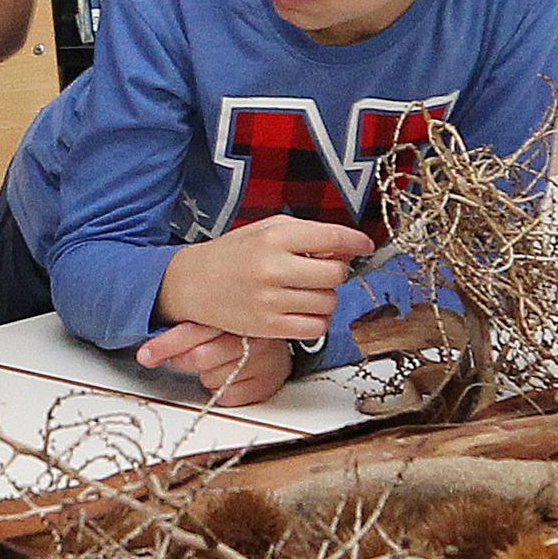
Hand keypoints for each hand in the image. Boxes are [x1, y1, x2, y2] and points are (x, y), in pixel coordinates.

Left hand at [134, 322, 292, 405]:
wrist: (282, 334)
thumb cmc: (241, 326)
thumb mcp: (215, 315)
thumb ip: (189, 322)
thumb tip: (151, 343)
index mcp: (236, 311)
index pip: (193, 331)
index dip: (166, 344)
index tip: (146, 355)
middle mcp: (253, 335)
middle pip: (200, 357)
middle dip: (183, 360)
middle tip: (181, 358)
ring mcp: (263, 360)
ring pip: (212, 378)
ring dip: (208, 374)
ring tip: (219, 362)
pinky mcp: (267, 383)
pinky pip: (228, 396)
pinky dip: (223, 390)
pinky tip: (231, 375)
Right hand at [158, 218, 376, 347]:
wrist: (193, 284)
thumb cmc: (234, 254)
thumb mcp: (267, 230)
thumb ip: (307, 235)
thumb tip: (347, 249)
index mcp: (274, 238)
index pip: (332, 239)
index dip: (356, 243)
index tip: (364, 246)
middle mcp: (273, 268)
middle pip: (335, 274)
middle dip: (336, 272)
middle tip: (321, 271)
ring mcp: (270, 301)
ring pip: (328, 303)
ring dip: (325, 298)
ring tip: (305, 291)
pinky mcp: (268, 327)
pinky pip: (316, 328)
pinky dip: (317, 320)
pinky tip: (303, 310)